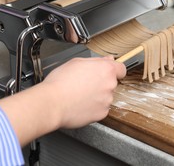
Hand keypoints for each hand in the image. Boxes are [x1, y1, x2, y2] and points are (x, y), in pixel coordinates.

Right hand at [0, 56, 125, 145]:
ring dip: (97, 96)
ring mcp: (107, 100)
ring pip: (106, 97)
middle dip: (101, 83)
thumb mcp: (77, 62)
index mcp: (106, 70)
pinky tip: (80, 104)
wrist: (52, 103)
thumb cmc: (60, 82)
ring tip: (79, 95)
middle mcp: (110, 85)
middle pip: (111, 83)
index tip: (107, 73)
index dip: (114, 70)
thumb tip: (107, 60)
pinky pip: (100, 109)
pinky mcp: (102, 114)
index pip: (121, 69)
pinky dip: (93, 107)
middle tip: (85, 84)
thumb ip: (96, 61)